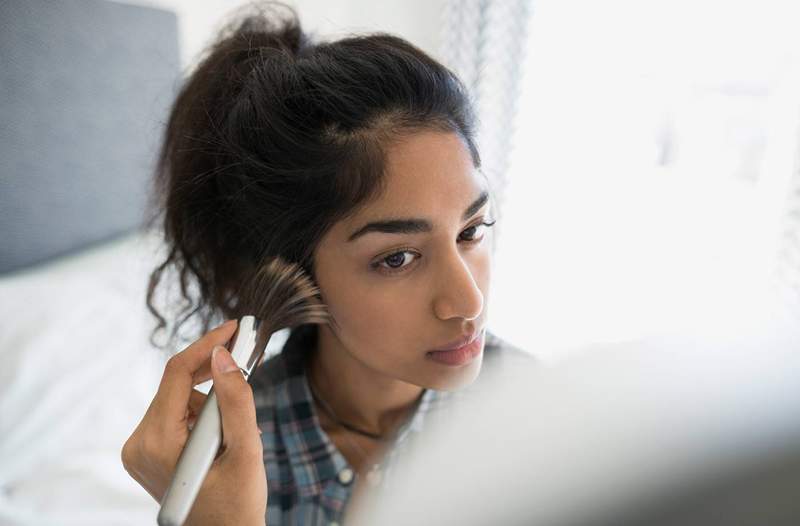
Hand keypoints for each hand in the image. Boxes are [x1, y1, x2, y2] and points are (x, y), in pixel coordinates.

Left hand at [121, 320, 266, 525]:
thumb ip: (236, 401)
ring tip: (235, 438)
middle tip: (247, 382)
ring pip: (181, 400)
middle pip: (178, 385)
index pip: (177, 373)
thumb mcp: (245, 451)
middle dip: (216, 384)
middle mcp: (139, 443)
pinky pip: (177, 416)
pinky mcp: (149, 452)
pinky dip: (203, 418)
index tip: (235, 327)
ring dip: (213, 407)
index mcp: (156, 442)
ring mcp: (141, 449)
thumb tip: (224, 355)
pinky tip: (221, 442)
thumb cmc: (237, 505)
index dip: (207, 345)